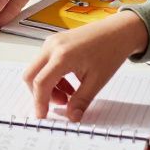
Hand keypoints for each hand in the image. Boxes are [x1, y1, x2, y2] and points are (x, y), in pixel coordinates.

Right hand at [22, 11, 149, 120]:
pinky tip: (69, 82)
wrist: (118, 31)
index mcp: (62, 56)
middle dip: (40, 94)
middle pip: (30, 75)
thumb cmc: (110, 51)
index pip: (41, 83)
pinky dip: (51, 76)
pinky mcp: (54, 42)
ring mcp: (51, 42)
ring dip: (47, 86)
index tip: (43, 116)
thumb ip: (81, 101)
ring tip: (69, 94)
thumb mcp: (97, 81)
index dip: (39, 103)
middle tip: (60, 103)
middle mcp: (52, 47)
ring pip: (37, 69)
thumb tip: (71, 117)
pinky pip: (44, 62)